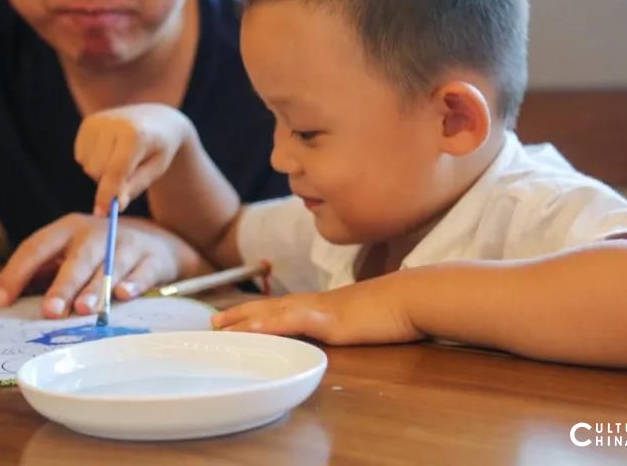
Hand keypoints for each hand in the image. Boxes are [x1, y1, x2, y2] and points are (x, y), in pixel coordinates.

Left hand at [0, 214, 203, 318]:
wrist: (158, 243)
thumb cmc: (102, 252)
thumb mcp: (67, 253)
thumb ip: (35, 270)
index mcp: (68, 230)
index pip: (37, 247)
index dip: (17, 274)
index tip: (0, 301)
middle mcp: (96, 232)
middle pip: (77, 258)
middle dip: (63, 285)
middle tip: (50, 311)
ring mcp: (127, 244)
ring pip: (110, 266)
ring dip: (96, 287)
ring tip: (83, 309)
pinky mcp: (153, 259)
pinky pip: (143, 272)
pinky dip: (134, 284)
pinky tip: (123, 295)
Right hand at [75, 104, 192, 215]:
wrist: (158, 119)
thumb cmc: (159, 149)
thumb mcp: (155, 170)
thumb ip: (134, 187)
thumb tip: (112, 207)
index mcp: (136, 134)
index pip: (116, 171)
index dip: (108, 194)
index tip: (102, 213)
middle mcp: (114, 123)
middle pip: (98, 171)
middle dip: (110, 181)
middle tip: (129, 174)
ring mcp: (98, 120)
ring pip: (87, 166)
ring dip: (102, 172)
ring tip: (122, 160)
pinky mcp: (88, 122)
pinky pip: (81, 157)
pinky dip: (93, 161)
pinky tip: (111, 151)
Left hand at [211, 278, 421, 345]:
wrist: (414, 297)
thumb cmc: (395, 309)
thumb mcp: (364, 318)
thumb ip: (349, 322)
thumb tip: (343, 330)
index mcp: (323, 305)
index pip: (282, 307)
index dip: (256, 311)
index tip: (234, 317)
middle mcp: (316, 304)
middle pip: (269, 306)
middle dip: (240, 315)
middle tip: (212, 322)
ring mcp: (321, 310)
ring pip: (274, 312)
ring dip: (245, 320)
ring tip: (220, 328)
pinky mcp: (330, 320)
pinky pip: (295, 321)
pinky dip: (272, 324)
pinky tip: (254, 329)